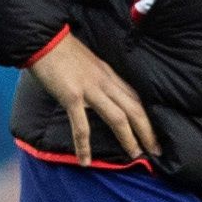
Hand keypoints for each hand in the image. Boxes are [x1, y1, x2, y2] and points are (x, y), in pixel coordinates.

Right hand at [25, 33, 154, 164]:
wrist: (44, 39)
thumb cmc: (63, 51)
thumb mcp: (90, 64)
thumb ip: (99, 80)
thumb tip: (105, 95)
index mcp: (110, 75)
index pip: (136, 99)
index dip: (148, 118)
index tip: (155, 134)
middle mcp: (105, 83)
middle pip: (134, 109)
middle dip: (147, 131)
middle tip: (157, 151)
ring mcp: (90, 90)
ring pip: (118, 117)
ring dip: (128, 138)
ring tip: (135, 155)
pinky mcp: (72, 96)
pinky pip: (81, 126)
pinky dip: (84, 145)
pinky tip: (86, 161)